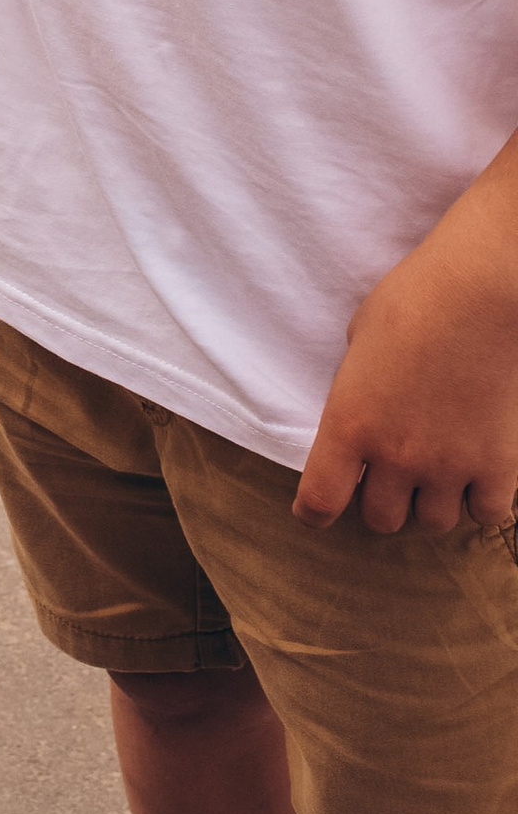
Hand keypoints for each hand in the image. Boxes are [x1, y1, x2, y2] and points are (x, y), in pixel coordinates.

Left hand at [294, 209, 517, 533]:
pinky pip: (484, 513)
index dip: (315, 512)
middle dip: (382, 500)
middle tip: (392, 474)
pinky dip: (478, 499)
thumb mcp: (359, 341)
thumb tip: (367, 414)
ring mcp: (449, 466)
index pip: (320, 501)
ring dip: (431, 501)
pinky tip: (476, 472)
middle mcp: (396, 455)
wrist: (479, 291)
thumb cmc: (412, 299)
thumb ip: (357, 389)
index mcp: (350, 423)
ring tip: (437, 469)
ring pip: (433, 522)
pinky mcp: (498, 466)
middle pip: (381, 519)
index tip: (317, 510)